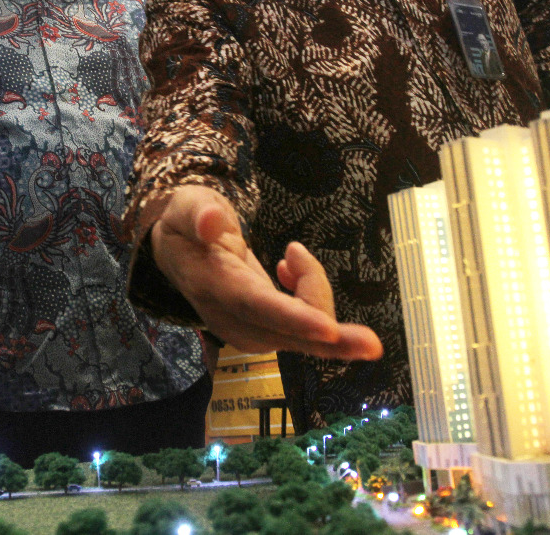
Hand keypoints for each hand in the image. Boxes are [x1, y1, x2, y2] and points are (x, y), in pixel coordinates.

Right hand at [149, 186, 382, 360]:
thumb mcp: (186, 206)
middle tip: (372, 343)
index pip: (255, 305)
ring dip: (314, 292)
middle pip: (288, 331)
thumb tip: (212, 221)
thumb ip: (199, 213)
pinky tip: (292, 269)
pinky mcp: (262, 332)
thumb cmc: (186, 224)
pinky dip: (312, 301)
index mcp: (212, 285)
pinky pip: (302, 328)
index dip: (293, 318)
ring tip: (293, 253)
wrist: (176, 253)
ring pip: (301, 330)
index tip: (329, 330)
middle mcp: (230, 316)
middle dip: (332, 339)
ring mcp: (247, 329)